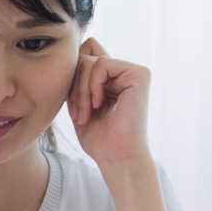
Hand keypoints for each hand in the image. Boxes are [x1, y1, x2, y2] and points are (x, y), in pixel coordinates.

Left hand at [68, 40, 151, 167]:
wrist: (117, 158)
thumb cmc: (99, 139)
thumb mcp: (80, 103)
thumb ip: (78, 79)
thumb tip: (72, 52)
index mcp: (112, 79)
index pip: (83, 57)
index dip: (72, 79)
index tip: (72, 107)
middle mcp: (124, 72)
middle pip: (83, 58)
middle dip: (74, 87)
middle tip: (77, 114)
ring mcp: (133, 72)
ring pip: (89, 61)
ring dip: (80, 90)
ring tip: (85, 114)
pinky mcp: (139, 73)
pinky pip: (102, 63)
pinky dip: (92, 85)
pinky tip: (98, 105)